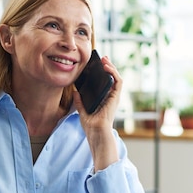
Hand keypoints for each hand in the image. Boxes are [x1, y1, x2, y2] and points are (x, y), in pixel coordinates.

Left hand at [73, 55, 121, 170]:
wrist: (96, 133)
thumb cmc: (91, 126)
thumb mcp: (82, 111)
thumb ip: (79, 101)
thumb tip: (75, 91)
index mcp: (103, 99)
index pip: (104, 83)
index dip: (102, 73)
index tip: (96, 65)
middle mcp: (110, 97)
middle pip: (111, 78)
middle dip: (108, 67)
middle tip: (101, 59)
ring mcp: (113, 96)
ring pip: (116, 77)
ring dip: (112, 67)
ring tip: (105, 60)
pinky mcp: (115, 97)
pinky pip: (118, 82)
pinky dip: (113, 73)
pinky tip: (107, 67)